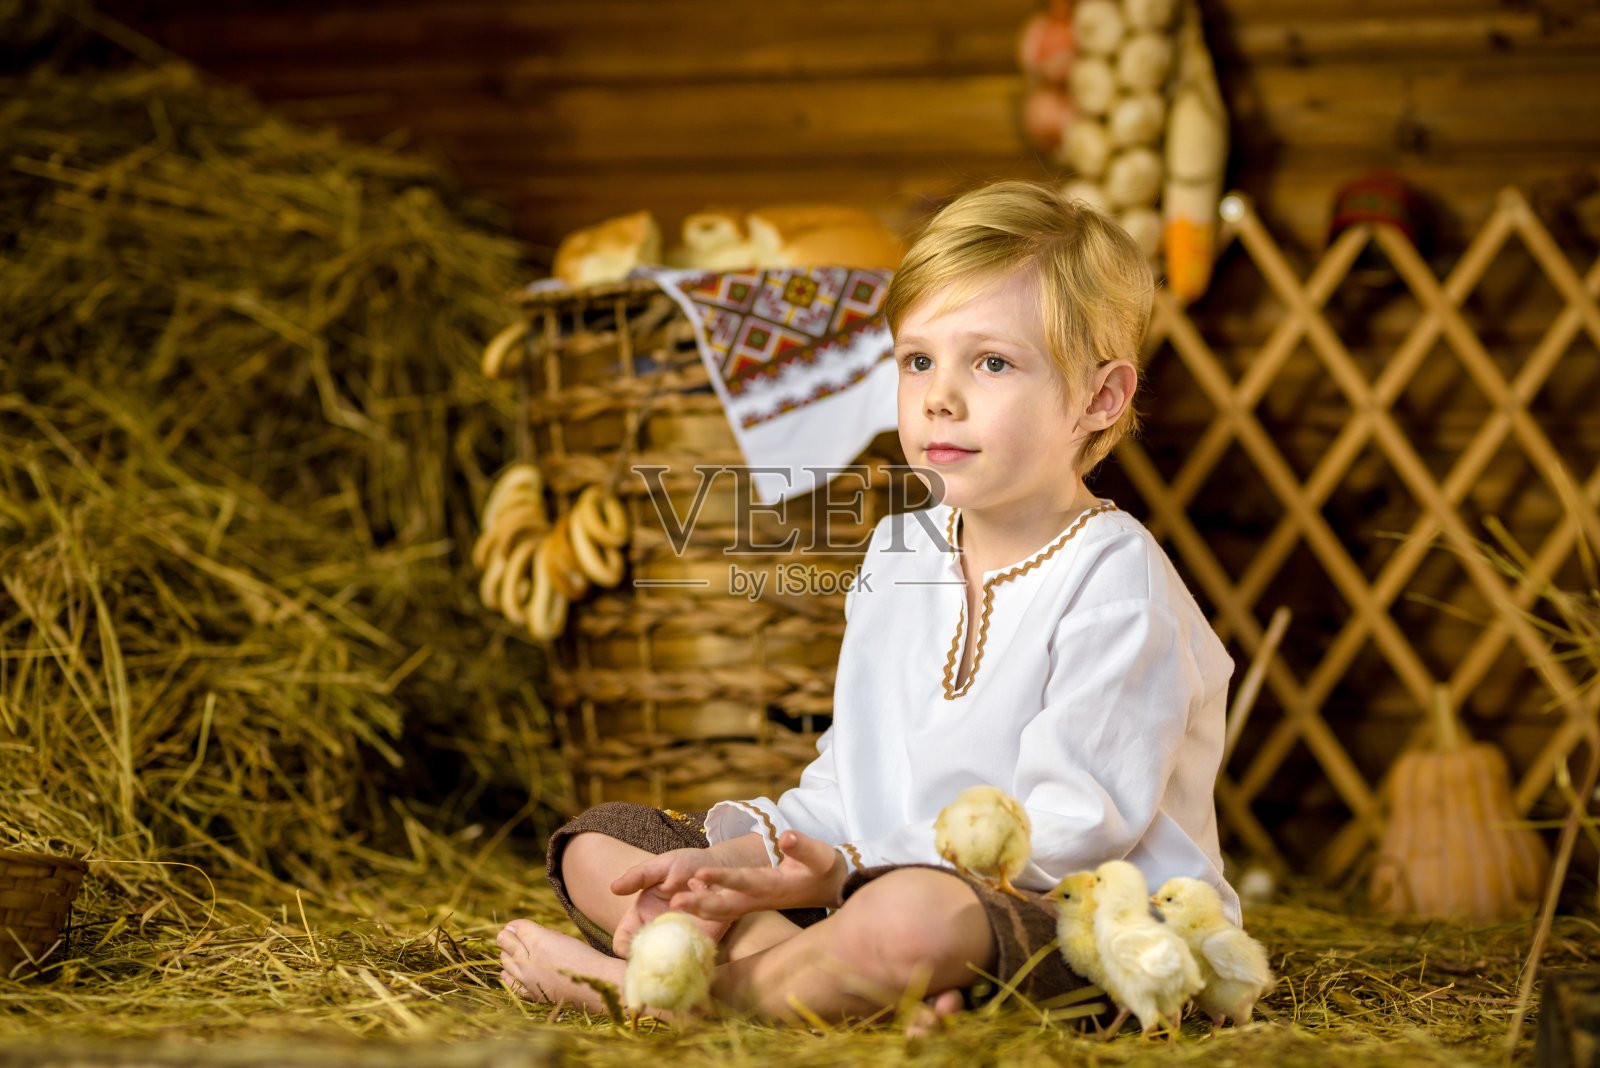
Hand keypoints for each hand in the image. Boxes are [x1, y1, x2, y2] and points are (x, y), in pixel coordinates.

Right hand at [608, 836, 766, 956]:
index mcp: (643, 914)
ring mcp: (682, 938)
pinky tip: (700, 934)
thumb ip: (639, 876)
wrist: (722, 866)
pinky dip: (695, 953)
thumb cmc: (686, 865)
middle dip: (646, 963)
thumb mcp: (661, 866)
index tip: (626, 950)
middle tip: (651, 960)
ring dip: (672, 956)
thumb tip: (614, 887)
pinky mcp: (705, 941)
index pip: (625, 937)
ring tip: (678, 942)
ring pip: (670, 961)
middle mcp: (661, 931)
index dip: (623, 946)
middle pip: (645, 957)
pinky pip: (697, 955)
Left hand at [669, 829, 846, 921]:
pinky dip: (706, 905)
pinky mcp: (751, 902)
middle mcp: (760, 898)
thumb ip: (802, 846)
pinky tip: (688, 892)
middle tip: (674, 902)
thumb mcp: (820, 855)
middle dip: (700, 904)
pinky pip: (725, 908)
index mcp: (774, 886)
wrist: (830, 887)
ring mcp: (754, 903)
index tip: (700, 872)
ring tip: (674, 902)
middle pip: (726, 906)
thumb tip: (786, 836)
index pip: (744, 881)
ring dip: (698, 908)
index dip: (723, 878)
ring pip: (722, 910)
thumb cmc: (823, 868)